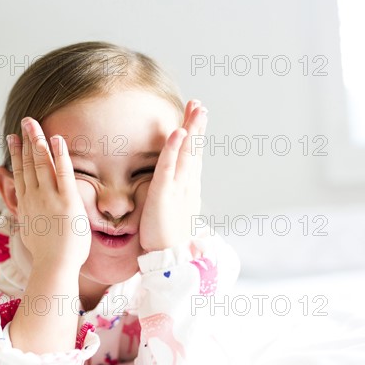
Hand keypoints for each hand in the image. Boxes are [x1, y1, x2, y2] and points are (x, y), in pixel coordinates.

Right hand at [8, 117, 90, 268]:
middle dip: (26, 140)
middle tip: (25, 121)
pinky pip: (63, 172)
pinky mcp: (67, 200)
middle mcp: (34, 197)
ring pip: (41, 163)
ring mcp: (49, 197)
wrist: (54, 266)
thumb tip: (25, 210)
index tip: (12, 138)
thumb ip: (29, 216)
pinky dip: (59, 154)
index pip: (20, 173)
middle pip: (28, 163)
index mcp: (26, 204)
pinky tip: (57, 139)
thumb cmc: (48, 255)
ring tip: (34, 123)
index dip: (16, 153)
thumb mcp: (31, 231)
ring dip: (38, 141)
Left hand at [139, 100, 207, 252]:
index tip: (196, 116)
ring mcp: (178, 188)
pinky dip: (174, 149)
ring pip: (187, 153)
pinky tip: (178, 132)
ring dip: (192, 129)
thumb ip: (174, 197)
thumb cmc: (167, 238)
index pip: (193, 156)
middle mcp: (187, 185)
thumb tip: (175, 189)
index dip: (195, 136)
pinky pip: (169, 167)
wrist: (169, 260)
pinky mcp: (165, 194)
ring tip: (196, 109)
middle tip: (200, 105)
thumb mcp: (173, 212)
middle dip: (198, 126)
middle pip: (195, 150)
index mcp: (188, 188)